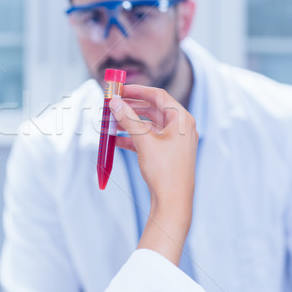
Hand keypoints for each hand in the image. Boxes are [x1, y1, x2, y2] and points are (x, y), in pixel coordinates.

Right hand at [109, 85, 197, 264]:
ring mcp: (175, 141)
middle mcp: (181, 127)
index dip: (137, 90)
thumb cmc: (164, 171)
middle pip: (152, 109)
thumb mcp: (143, 141)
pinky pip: (148, 139)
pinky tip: (116, 140)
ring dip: (129, 123)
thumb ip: (127, 119)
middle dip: (130, 107)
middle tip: (112, 105)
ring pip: (148, 125)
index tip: (119, 89)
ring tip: (110, 123)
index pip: (158, 95)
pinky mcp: (167, 154)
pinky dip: (133, 137)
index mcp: (182, 119)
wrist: (173, 203)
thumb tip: (114, 102)